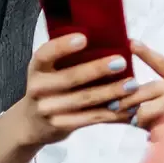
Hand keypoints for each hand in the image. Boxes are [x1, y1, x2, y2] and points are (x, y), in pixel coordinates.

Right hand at [0, 32, 138, 162]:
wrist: (31, 123)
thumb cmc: (50, 87)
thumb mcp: (49, 70)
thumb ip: (69, 58)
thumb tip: (107, 39)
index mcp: (37, 67)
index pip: (46, 53)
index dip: (63, 46)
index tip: (84, 38)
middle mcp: (38, 88)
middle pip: (69, 78)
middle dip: (96, 70)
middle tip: (120, 62)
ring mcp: (47, 109)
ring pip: (83, 100)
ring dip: (110, 92)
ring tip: (132, 85)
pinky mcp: (60, 125)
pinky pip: (89, 118)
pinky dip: (111, 113)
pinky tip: (128, 107)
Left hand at [122, 39, 163, 138]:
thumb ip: (155, 95)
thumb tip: (123, 93)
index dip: (147, 53)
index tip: (131, 43)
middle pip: (154, 87)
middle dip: (131, 97)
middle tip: (114, 105)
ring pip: (154, 108)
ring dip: (141, 116)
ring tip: (136, 122)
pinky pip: (161, 130)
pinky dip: (154, 135)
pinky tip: (153, 138)